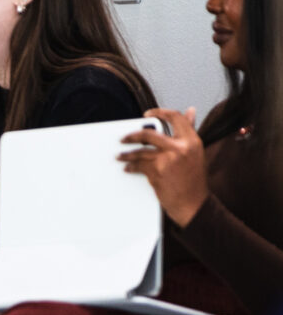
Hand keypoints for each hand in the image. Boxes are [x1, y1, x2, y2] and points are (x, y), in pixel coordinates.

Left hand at [118, 108, 207, 226]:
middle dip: (133, 136)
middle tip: (123, 138)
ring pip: (140, 151)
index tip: (147, 114)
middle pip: (150, 134)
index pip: (176, 118)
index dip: (160, 113)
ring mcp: (168, 159)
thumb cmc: (194, 180)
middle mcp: (180, 148)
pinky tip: (127, 168)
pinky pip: (138, 165)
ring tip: (119, 156)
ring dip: (127, 154)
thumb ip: (189, 131)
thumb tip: (190, 110)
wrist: (192, 204)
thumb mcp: (195, 152)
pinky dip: (131, 166)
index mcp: (192, 141)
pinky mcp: (157, 172)